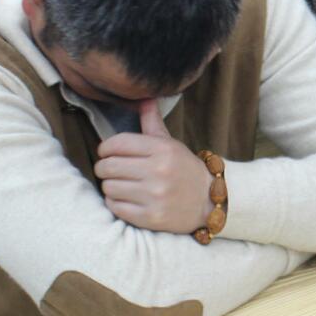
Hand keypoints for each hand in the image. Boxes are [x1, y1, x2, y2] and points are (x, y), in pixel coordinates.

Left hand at [94, 99, 213, 232]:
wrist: (210, 202)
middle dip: (104, 167)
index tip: (107, 152)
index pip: (117, 143)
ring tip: (121, 185)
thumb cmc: (185, 170)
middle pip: (108, 166)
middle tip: (111, 170)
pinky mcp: (151, 217)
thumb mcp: (171, 144)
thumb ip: (152, 123)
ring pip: (109, 187)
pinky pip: (115, 207)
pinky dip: (116, 203)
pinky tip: (126, 199)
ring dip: (110, 186)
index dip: (105, 148)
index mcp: (163, 149)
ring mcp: (155, 196)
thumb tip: (143, 98)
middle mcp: (159, 171)